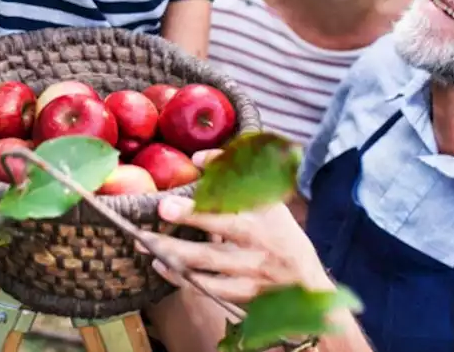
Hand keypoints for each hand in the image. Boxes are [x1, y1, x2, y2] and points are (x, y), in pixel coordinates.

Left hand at [145, 192, 333, 305]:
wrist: (306, 282)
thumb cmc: (283, 234)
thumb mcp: (268, 200)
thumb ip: (232, 174)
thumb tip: (197, 157)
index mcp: (262, 222)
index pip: (226, 215)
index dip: (195, 210)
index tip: (165, 205)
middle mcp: (255, 252)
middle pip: (213, 250)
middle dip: (177, 243)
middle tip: (146, 234)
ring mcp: (248, 277)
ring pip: (207, 272)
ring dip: (174, 260)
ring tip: (146, 247)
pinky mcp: (242, 297)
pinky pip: (209, 290)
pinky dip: (183, 279)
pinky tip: (162, 266)